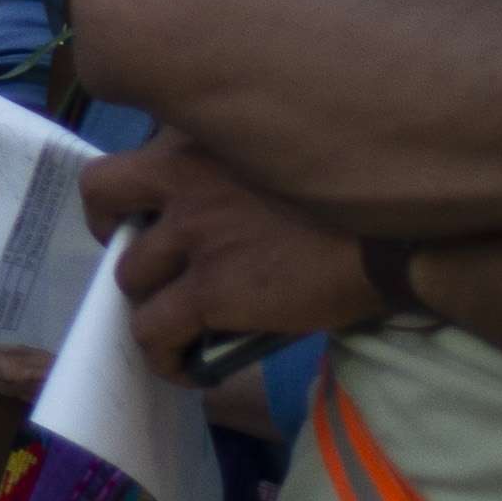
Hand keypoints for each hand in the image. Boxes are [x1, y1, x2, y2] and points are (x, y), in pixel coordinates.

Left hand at [81, 131, 387, 359]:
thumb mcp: (283, 153)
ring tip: (177, 324)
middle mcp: (184, 174)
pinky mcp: (210, 291)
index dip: (125, 190)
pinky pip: (153, 330)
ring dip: (150, 300)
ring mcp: (193, 233)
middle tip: (144, 262)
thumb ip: (237, 165)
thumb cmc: (356, 199)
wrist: (399, 238)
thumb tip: (211, 205)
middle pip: (102, 198)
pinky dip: (161, 354)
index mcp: (203, 134)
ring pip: (130, 275)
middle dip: (111, 233)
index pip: (132, 147)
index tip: (143, 211)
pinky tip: (184, 365)